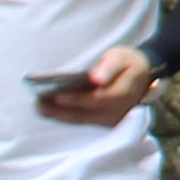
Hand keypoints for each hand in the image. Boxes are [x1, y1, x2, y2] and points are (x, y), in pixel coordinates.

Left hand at [36, 44, 156, 125]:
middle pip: (86, 114)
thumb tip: (96, 79)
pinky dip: (65, 117)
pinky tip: (49, 110)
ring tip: (39, 107)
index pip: (98, 100)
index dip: (77, 99)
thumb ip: (110, 67)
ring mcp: (112, 119)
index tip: (57, 95)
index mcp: (124, 94)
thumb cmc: (128, 62)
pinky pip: (83, 121)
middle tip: (38, 104)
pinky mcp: (104, 122)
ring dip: (60, 116)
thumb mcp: (121, 57)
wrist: (141, 74)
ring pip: (82, 120)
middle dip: (61, 111)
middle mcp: (119, 111)